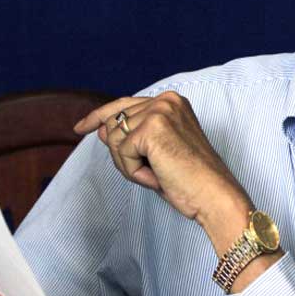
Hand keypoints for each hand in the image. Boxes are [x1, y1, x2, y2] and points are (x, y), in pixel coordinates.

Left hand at [73, 93, 251, 250]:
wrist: (214, 196)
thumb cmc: (190, 180)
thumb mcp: (154, 154)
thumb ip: (130, 136)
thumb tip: (99, 128)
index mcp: (172, 102)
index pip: (123, 104)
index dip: (99, 116)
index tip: (80, 127)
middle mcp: (166, 100)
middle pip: (113, 123)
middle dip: (123, 155)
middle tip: (153, 172)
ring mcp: (159, 111)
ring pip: (115, 140)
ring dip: (130, 165)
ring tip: (159, 174)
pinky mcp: (152, 128)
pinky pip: (122, 153)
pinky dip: (135, 172)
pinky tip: (158, 176)